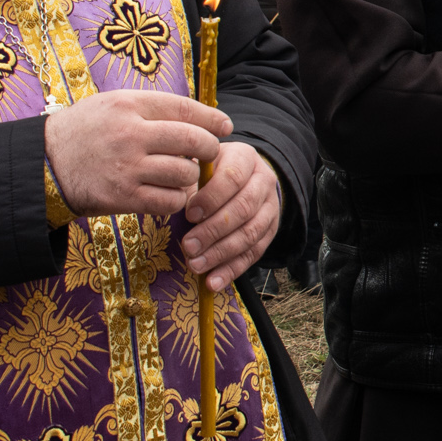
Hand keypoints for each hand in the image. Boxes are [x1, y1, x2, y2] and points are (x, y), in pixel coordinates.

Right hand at [47, 89, 219, 216]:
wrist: (43, 163)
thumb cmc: (83, 132)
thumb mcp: (111, 105)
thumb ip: (150, 108)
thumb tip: (199, 117)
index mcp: (128, 105)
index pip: (184, 108)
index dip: (211, 118)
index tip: (224, 126)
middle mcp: (130, 134)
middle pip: (193, 140)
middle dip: (209, 149)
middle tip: (208, 154)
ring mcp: (128, 167)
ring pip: (185, 173)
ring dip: (190, 176)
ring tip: (179, 174)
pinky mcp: (123, 197)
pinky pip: (170, 200)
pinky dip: (175, 199)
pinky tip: (167, 193)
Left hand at [178, 140, 282, 290]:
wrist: (245, 177)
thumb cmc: (212, 172)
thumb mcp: (201, 166)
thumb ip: (189, 179)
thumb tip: (170, 198)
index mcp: (245, 158)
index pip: (233, 177)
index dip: (211, 198)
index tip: (189, 214)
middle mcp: (263, 181)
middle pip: (243, 208)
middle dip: (213, 231)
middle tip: (188, 246)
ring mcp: (271, 208)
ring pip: (250, 233)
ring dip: (221, 253)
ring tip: (195, 265)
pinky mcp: (270, 231)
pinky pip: (254, 254)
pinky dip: (232, 270)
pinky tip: (213, 282)